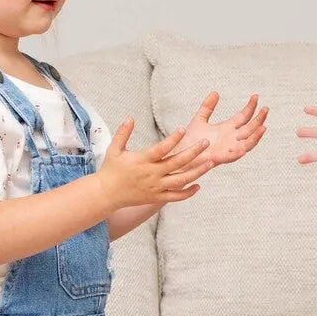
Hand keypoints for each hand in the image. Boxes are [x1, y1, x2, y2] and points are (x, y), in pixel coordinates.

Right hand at [96, 119, 212, 210]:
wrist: (106, 194)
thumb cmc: (110, 169)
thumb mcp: (114, 149)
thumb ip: (123, 133)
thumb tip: (130, 117)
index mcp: (142, 161)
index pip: (160, 149)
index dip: (172, 139)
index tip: (183, 128)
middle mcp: (151, 174)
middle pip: (176, 163)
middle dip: (193, 153)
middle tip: (206, 143)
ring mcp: (156, 187)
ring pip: (180, 181)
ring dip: (197, 172)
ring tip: (210, 163)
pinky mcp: (157, 197)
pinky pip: (175, 196)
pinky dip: (188, 193)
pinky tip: (198, 185)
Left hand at [183, 91, 267, 166]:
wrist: (180, 153)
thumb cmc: (190, 140)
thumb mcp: (200, 119)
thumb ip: (207, 107)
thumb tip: (215, 92)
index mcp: (227, 129)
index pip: (243, 117)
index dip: (251, 107)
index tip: (255, 96)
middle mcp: (231, 139)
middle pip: (250, 129)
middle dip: (259, 119)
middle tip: (266, 108)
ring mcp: (227, 149)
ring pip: (247, 143)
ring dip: (256, 136)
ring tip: (264, 126)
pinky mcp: (220, 158)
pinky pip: (234, 156)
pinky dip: (242, 150)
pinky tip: (248, 145)